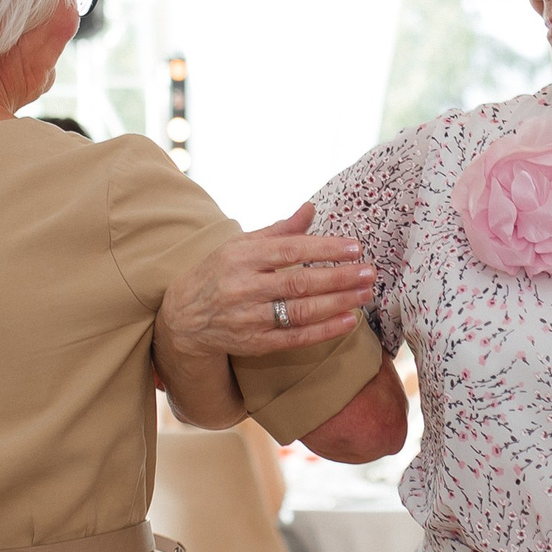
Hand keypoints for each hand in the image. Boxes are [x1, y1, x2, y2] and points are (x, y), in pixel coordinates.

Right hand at [161, 204, 375, 355]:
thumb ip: (279, 231)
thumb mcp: (241, 246)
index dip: (324, 249)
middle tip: (369, 272)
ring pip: (300, 311)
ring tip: (365, 294)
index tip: (354, 248)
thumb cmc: (219, 273)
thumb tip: (310, 208)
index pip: (289, 250)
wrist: (183, 318)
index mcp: (241, 257)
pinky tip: (348, 320)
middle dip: (339, 277)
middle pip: (299, 282)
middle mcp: (244, 287)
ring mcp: (249, 318)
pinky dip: (324, 330)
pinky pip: (295, 338)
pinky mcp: (255, 343)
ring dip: (337, 303)